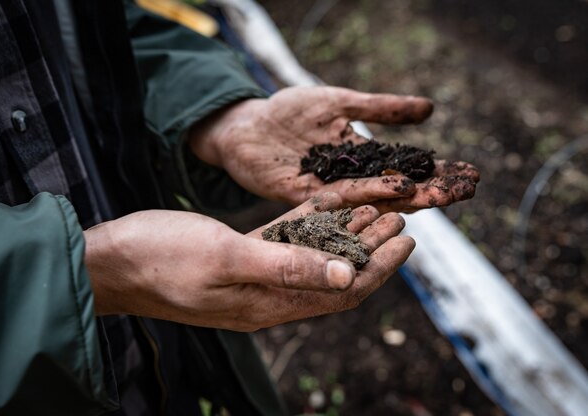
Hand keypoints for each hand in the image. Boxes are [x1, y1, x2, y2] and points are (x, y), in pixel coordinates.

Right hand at [84, 193, 413, 330]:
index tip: (408, 240)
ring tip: (376, 208)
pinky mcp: (239, 253)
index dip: (379, 268)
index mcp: (268, 303)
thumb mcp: (225, 258)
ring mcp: (253, 274)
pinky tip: (328, 204)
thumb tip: (345, 275)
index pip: (341, 291)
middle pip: (335, 272)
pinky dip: (311, 223)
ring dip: (346, 233)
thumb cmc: (161, 259)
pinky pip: (286, 239)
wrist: (112, 259)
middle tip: (402, 218)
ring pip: (315, 254)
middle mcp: (267, 293)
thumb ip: (285, 267)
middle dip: (372, 247)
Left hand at [190, 86, 478, 211]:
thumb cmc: (289, 112)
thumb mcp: (340, 103)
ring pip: (377, 198)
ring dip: (412, 198)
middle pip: (399, 188)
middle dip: (434, 189)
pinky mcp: (306, 196)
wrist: (246, 125)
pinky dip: (372, 197)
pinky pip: (344, 199)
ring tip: (445, 196)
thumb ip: (381, 109)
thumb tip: (429, 109)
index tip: (470, 174)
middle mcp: (351, 179)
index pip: (406, 167)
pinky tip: (398, 196)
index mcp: (360, 158)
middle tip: (469, 190)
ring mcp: (331, 190)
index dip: (437, 172)